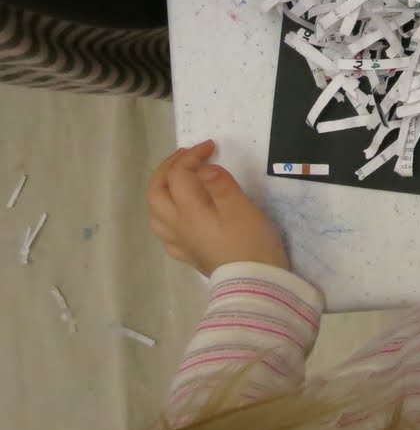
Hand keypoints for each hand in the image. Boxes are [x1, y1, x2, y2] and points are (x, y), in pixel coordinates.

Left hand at [147, 139, 289, 275]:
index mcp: (189, 210)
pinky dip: (166, 215)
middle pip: (156, 191)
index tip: (211, 146)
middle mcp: (177, 225)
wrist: (254, 282)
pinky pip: (165, 232)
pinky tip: (178, 215)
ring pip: (155, 212)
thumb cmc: (251, 242)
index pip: (180, 175)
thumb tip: (203, 168)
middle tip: (187, 155)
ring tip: (176, 179)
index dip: (192, 156)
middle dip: (168, 168)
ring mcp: (179, 241)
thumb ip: (221, 185)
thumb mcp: (242, 208)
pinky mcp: (188, 254)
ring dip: (161, 189)